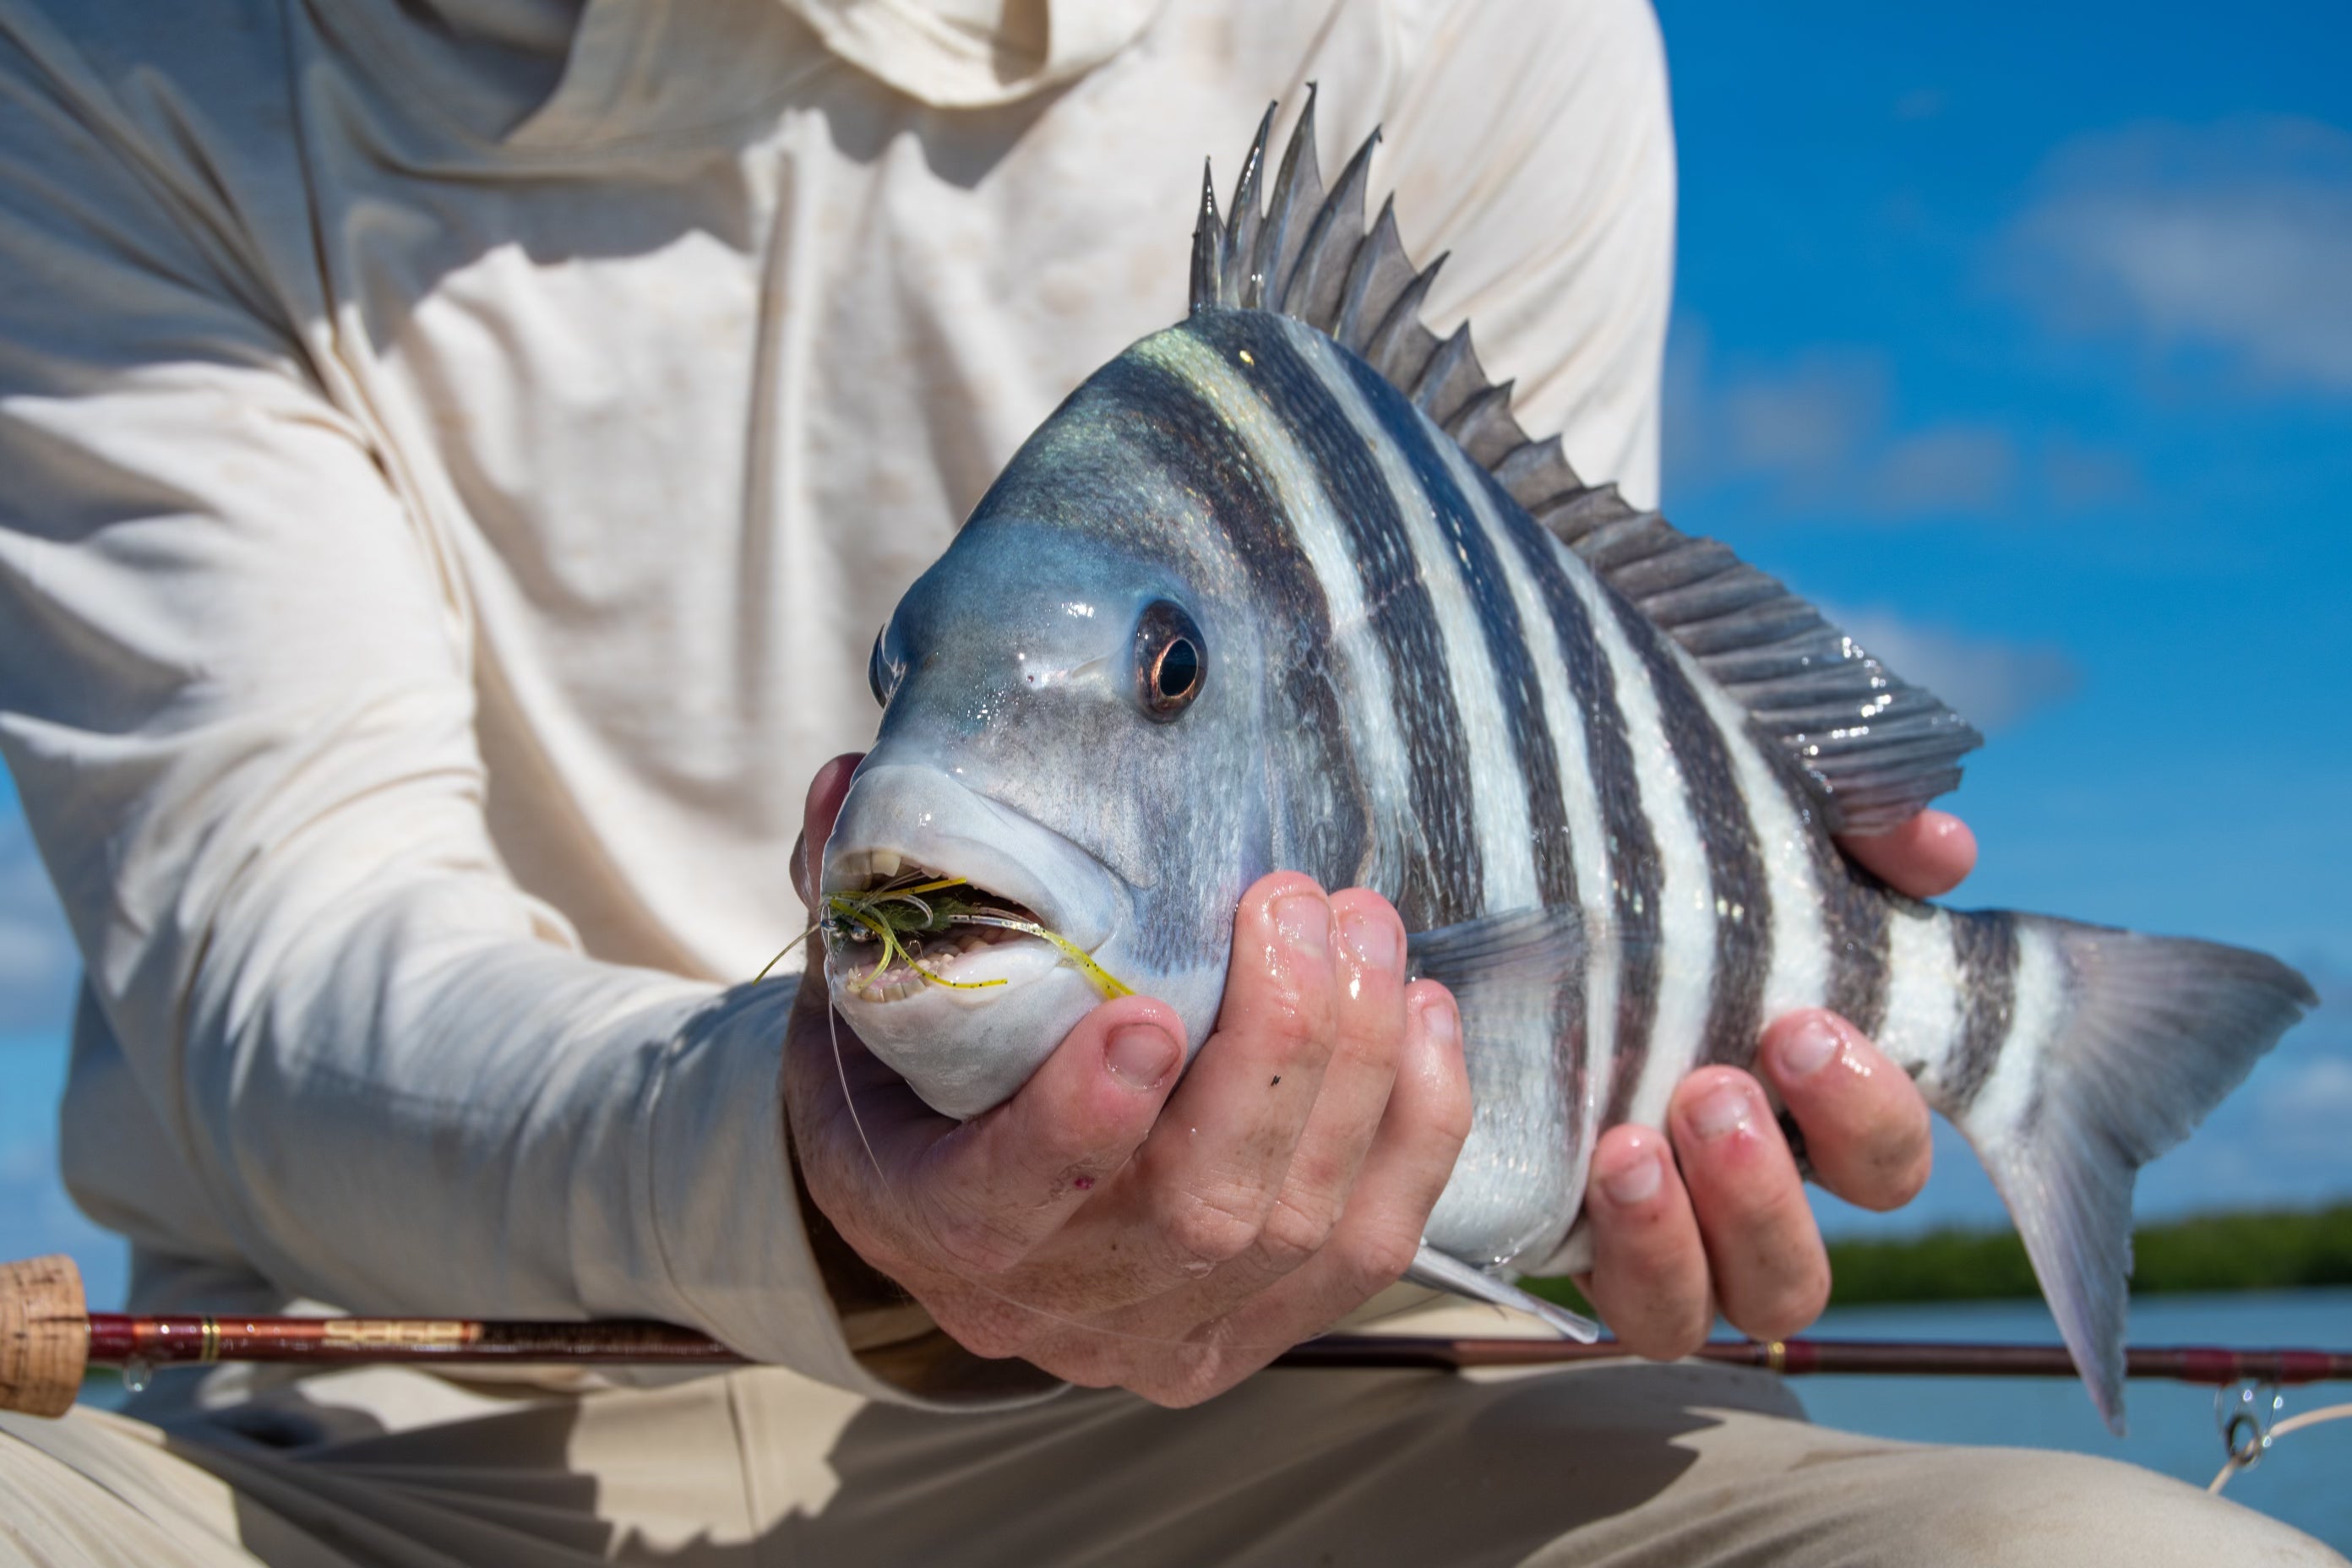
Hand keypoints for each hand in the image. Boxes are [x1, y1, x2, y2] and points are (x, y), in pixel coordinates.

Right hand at [782, 754, 1472, 1406]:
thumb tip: (855, 781)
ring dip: (1359, 1064)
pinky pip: (1370, 1249)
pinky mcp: (1263, 1331)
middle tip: (1297, 900)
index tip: (1146, 1015)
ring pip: (1300, 1224)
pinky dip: (1418, 1128)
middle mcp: (1054, 1305)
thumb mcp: (856, 996)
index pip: (1002, 1205)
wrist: (955, 1211)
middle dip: (1277, 1045)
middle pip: (1198, 1211)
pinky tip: (1423, 1016)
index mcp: (928, 1221)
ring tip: (1367, 928)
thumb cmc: (911, 1083)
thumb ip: (858, 896)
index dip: (1081, 1125)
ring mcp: (1168, 1334)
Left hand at [1575, 811, 1972, 1356]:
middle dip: (1766, 1189)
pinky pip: (1616, 1304)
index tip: (1804, 1023)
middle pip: (1801, 1267)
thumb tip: (1939, 847)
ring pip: (1711, 1309)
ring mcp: (1649, 1226)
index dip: (1870, 1109)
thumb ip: (1856, 817)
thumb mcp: (1741, 797)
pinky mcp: (1561, 1236)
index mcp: (1796, 1096)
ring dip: (1687, 1240)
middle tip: (1711, 1089)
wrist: (1475, 850)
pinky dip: (1617, 1256)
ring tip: (1631, 1146)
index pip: (1884, 1151)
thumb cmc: (1640, 837)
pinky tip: (1582, 1168)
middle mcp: (1733, 1181)